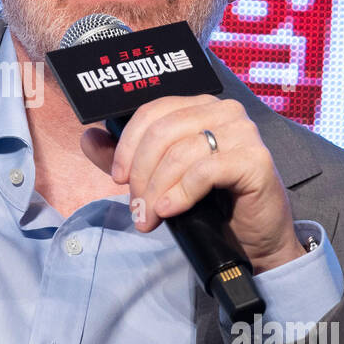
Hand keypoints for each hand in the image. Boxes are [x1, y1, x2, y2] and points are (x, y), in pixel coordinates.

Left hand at [80, 95, 304, 273]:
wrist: (255, 237)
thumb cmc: (211, 203)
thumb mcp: (161, 178)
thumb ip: (125, 158)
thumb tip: (88, 137)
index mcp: (200, 106)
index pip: (152, 111)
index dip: (128, 144)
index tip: (118, 177)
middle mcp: (223, 111)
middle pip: (162, 132)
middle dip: (141, 174)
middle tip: (137, 208)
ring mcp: (243, 132)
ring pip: (180, 153)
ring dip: (157, 190)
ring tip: (151, 217)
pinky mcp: (255, 159)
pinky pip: (204, 170)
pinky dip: (181, 193)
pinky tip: (171, 210)